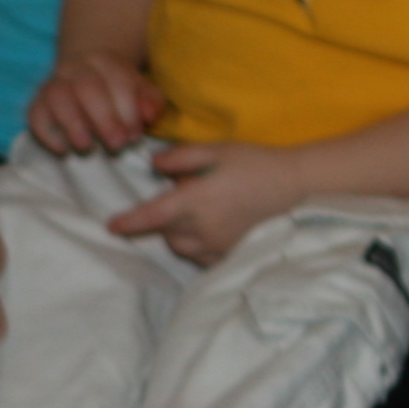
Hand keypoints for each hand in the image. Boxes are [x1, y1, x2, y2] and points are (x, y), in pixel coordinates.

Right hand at [28, 52, 165, 156]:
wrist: (83, 77)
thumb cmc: (117, 91)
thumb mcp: (140, 91)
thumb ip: (150, 102)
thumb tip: (150, 116)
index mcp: (105, 60)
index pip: (118, 81)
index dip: (128, 110)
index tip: (134, 136)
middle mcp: (76, 67)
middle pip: (88, 88)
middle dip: (104, 119)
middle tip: (117, 145)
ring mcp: (53, 84)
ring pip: (58, 97)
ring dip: (73, 124)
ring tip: (86, 147)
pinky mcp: (37, 104)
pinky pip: (35, 115)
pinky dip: (47, 134)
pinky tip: (63, 149)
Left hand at [108, 141, 305, 265]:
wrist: (297, 186)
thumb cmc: (255, 163)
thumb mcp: (217, 150)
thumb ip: (181, 158)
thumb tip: (153, 165)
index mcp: (194, 200)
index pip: (152, 216)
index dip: (129, 222)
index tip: (112, 226)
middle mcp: (201, 228)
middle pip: (165, 232)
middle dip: (165, 218)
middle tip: (187, 196)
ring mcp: (216, 245)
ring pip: (181, 247)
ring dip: (179, 233)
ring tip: (198, 213)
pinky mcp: (230, 255)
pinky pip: (200, 257)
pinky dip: (197, 245)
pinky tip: (211, 229)